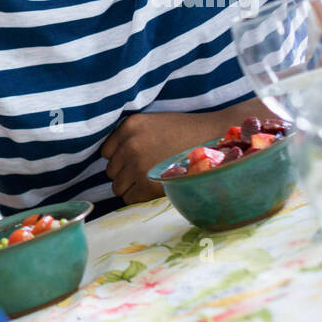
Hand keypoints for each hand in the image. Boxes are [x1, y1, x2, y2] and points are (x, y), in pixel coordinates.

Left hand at [101, 110, 235, 202]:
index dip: (120, 158)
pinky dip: (139, 197)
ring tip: (150, 180)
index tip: (135, 159)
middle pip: (111, 170)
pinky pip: (128, 198)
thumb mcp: (153, 123)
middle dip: (125, 173)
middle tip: (147, 171)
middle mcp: (130, 144)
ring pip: (117, 186)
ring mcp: (138, 165)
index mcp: (129, 126)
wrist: (216, 139)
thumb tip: (111, 159)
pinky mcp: (148, 184)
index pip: (106, 152)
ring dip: (131, 186)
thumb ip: (130, 136)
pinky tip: (154, 189)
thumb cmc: (185, 133)